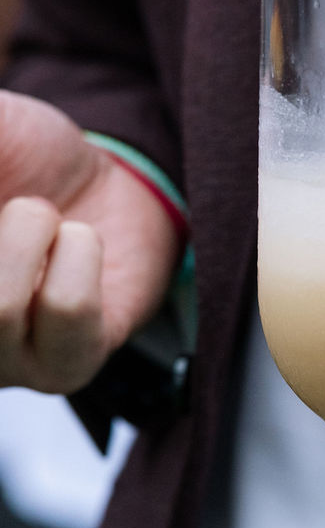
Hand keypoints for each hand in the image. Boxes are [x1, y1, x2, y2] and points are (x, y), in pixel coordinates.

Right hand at [0, 91, 179, 392]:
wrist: (111, 178)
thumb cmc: (27, 159)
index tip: (14, 203)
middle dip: (3, 232)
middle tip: (21, 206)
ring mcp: (3, 363)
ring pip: (0, 307)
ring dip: (32, 234)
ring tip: (48, 221)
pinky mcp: (67, 368)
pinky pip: (70, 313)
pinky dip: (81, 259)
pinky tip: (81, 248)